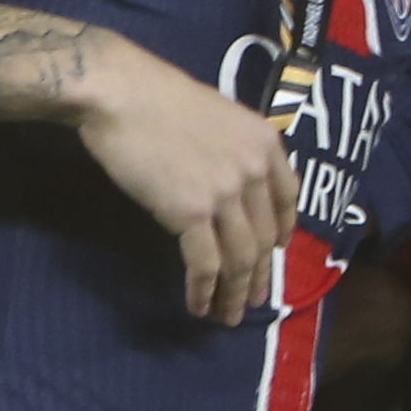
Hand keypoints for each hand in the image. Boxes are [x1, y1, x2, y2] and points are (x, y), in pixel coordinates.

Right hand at [71, 42, 297, 325]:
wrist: (123, 94)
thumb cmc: (160, 100)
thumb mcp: (220, 117)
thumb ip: (235, 151)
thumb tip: (232, 182)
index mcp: (267, 145)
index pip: (288, 199)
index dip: (281, 231)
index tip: (275, 251)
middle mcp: (255, 171)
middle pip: (262, 237)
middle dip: (259, 274)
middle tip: (254, 300)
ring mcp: (226, 194)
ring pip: (240, 257)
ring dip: (235, 293)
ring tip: (228, 315)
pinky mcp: (191, 213)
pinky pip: (206, 263)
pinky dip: (204, 290)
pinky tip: (199, 305)